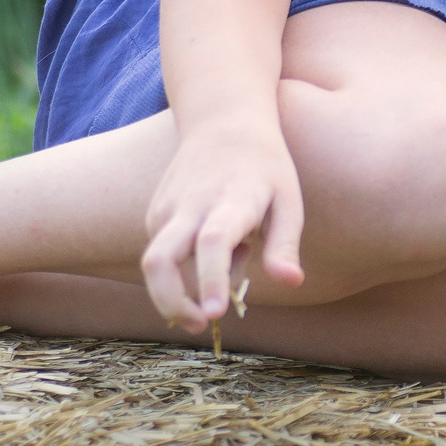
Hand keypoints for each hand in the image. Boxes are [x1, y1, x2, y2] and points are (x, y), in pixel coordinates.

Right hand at [140, 120, 305, 330]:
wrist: (223, 119)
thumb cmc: (265, 166)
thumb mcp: (288, 200)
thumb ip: (285, 244)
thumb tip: (291, 283)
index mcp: (231, 200)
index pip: (213, 243)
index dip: (210, 280)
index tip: (213, 314)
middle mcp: (190, 205)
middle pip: (159, 260)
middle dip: (170, 303)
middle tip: (200, 325)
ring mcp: (166, 208)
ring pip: (155, 262)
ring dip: (183, 286)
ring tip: (234, 259)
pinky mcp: (154, 213)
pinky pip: (163, 253)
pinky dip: (186, 267)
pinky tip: (219, 244)